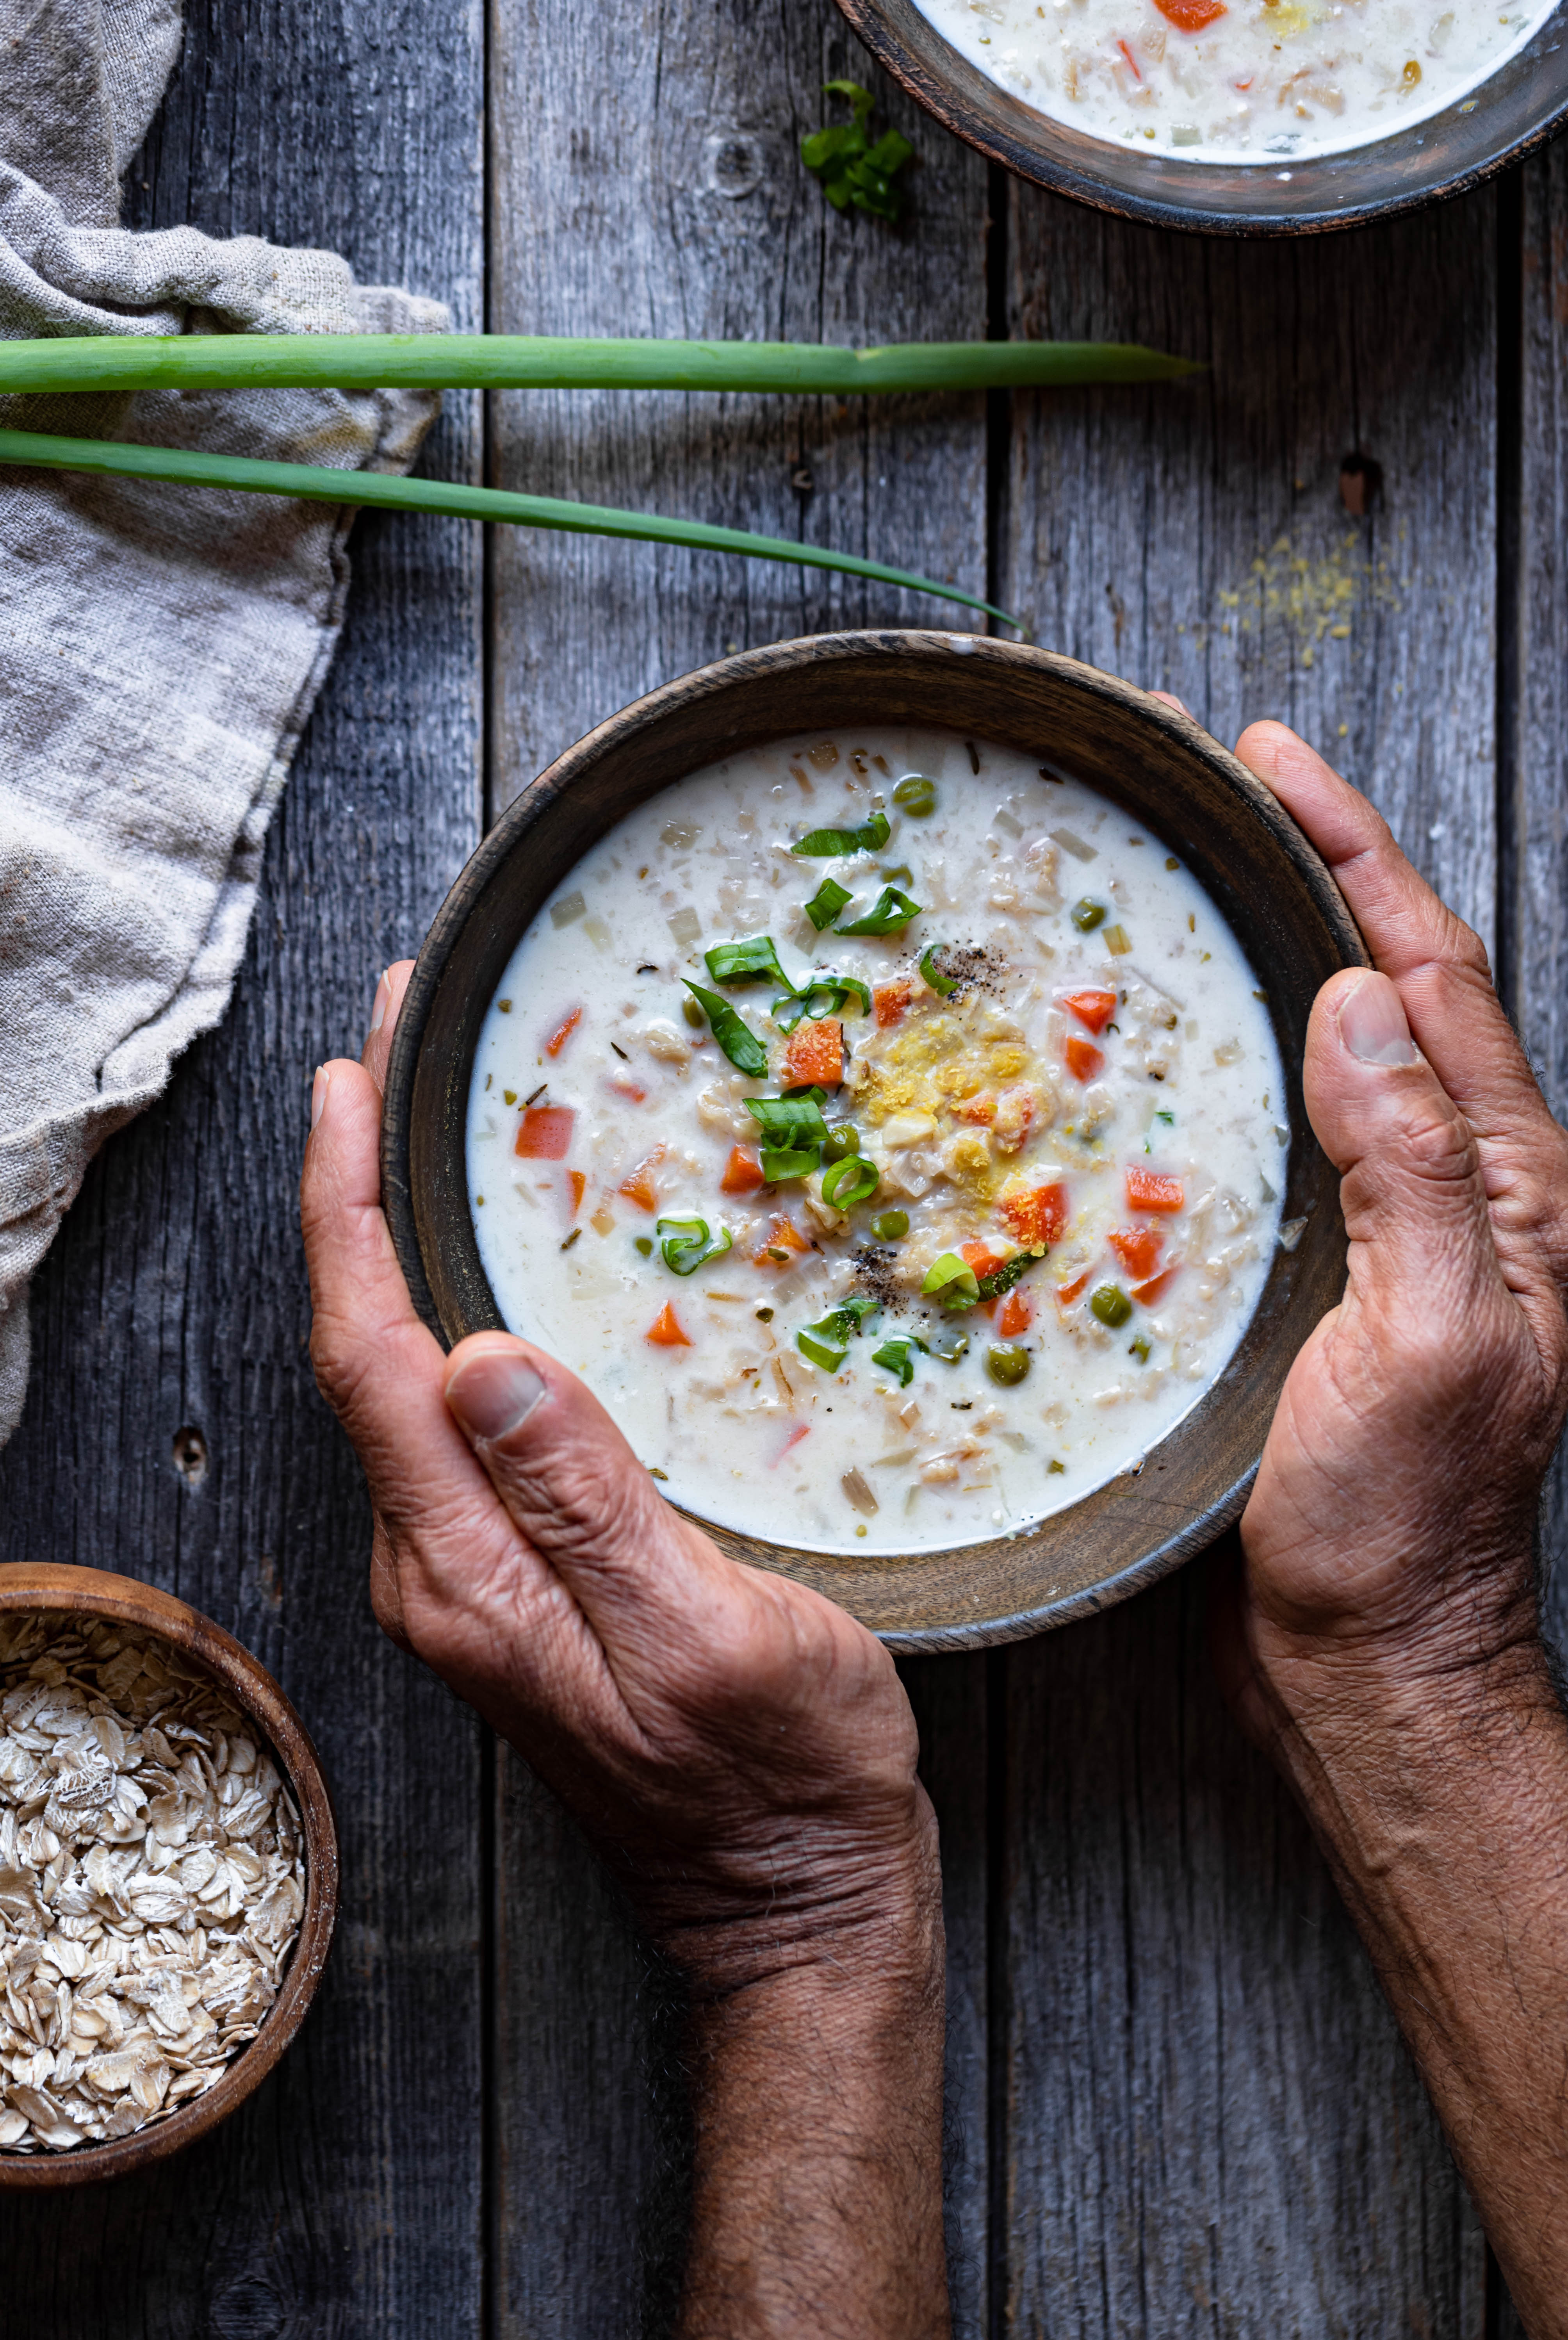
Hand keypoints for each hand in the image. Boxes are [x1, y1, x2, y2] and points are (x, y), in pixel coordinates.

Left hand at [300, 962, 948, 2338]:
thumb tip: (484, 1359)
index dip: (346, 1210)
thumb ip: (588, 1505)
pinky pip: (454, 1423)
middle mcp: (439, 1574)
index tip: (349, 1085)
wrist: (792, 1901)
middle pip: (365, 1353)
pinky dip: (452, 1315)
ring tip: (425, 1130)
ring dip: (400, 1248)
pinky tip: (490, 1268)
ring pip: (403, 1382)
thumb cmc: (778, 1782)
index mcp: (466, 1580)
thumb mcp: (706, 1637)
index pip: (370, 1359)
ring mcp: (472, 1579)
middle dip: (358, 1196)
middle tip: (392, 1062)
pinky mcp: (515, 1580)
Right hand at [1152, 715, 1567, 2338]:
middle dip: (1317, 872)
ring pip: (1336, 1054)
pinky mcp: (1324, 1278)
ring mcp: (1392, 1232)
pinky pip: (1283, 1134)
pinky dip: (1234, 1062)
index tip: (1274, 763)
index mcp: (1511, 1190)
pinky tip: (1174, 1044)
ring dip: (1271, 953)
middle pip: (1392, 989)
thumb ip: (1410, 1173)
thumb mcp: (1426, 1343)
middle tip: (1224, 785)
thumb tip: (1359, 1007)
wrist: (1368, 1665)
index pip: (1434, 978)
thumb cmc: (1402, 1530)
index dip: (1358, 856)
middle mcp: (1462, 1193)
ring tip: (1192, 878)